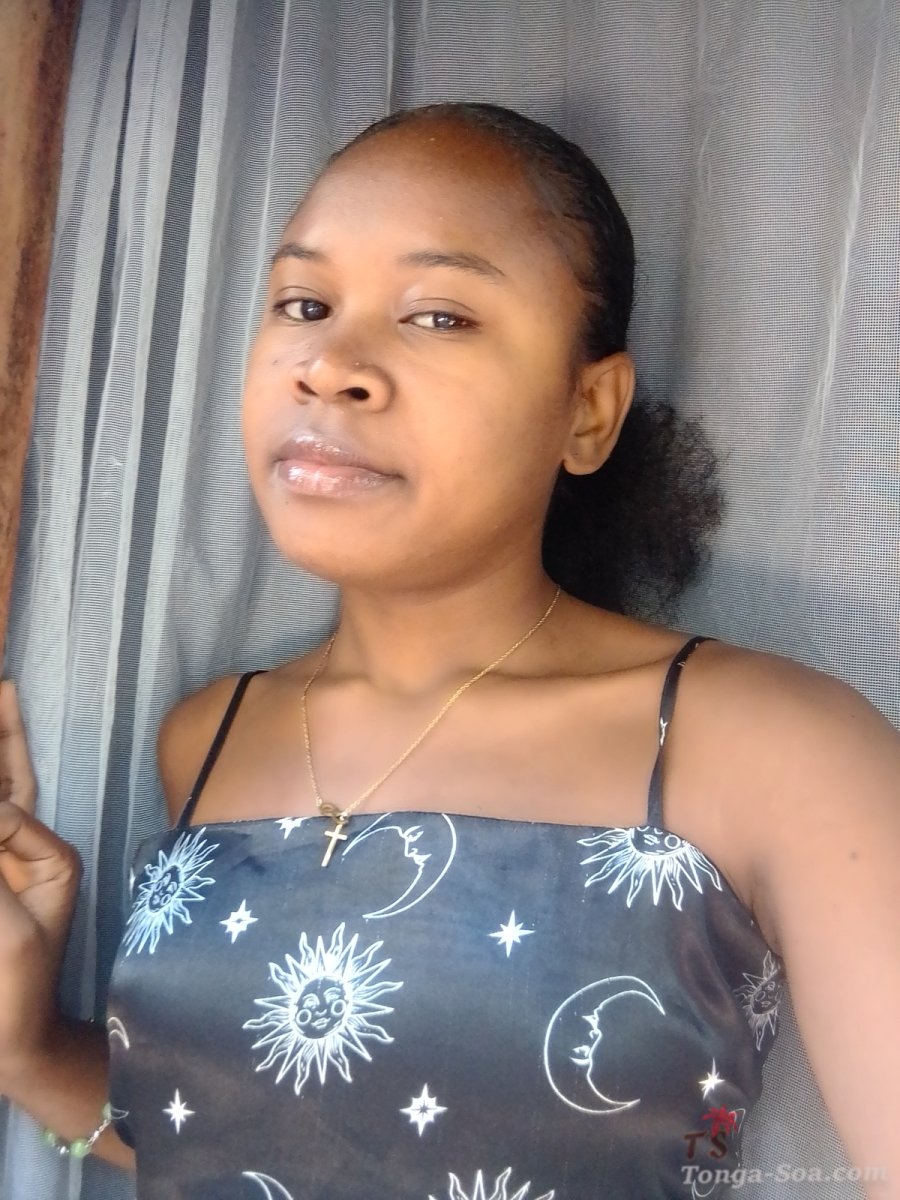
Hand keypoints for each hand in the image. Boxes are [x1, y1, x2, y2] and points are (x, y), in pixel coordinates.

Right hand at [0, 680, 80, 1073]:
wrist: (12, 1043)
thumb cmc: (17, 990)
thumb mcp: (6, 927)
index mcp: (49, 857)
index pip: (4, 804)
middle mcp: (30, 849)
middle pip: (6, 778)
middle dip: (0, 734)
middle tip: (2, 684)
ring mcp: (7, 862)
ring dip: (0, 752)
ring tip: (2, 698)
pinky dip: (0, 783)